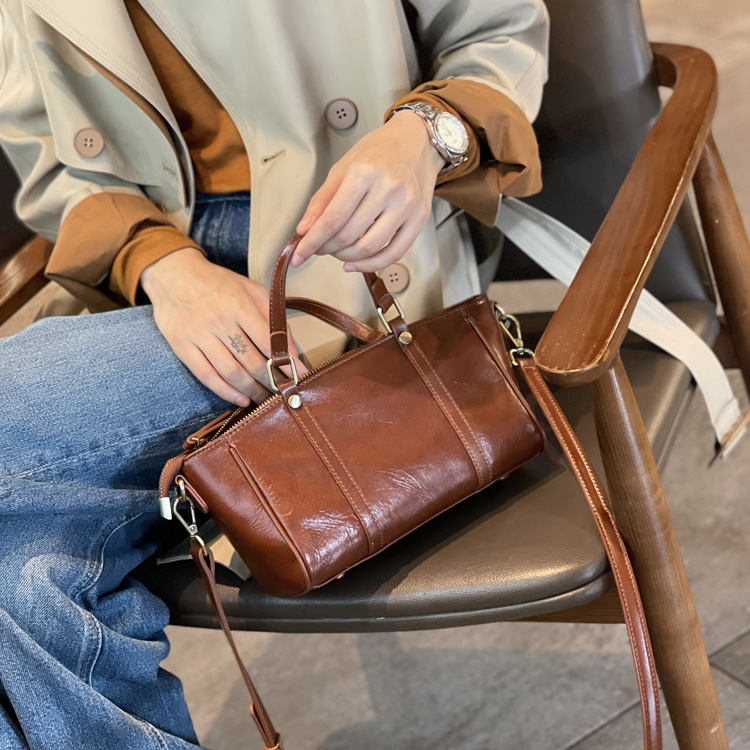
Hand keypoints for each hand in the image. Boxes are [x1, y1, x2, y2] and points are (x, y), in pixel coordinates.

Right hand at [140, 248, 305, 406]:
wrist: (173, 274)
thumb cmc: (218, 284)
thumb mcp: (251, 289)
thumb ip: (274, 317)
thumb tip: (292, 350)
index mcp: (239, 304)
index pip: (268, 341)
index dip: (286, 362)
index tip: (300, 376)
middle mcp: (219, 320)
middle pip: (251, 361)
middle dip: (271, 381)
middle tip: (283, 392)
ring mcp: (198, 334)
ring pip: (231, 372)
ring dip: (252, 390)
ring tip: (265, 398)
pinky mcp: (181, 345)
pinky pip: (207, 376)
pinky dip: (226, 392)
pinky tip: (241, 399)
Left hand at [291, 110, 444, 272]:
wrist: (416, 142)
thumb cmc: (378, 152)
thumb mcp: (343, 168)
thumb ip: (322, 200)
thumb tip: (304, 229)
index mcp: (364, 173)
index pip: (332, 218)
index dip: (312, 241)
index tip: (299, 254)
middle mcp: (388, 189)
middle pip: (349, 235)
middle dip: (327, 248)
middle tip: (319, 248)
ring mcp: (406, 205)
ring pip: (369, 247)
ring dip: (347, 257)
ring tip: (337, 252)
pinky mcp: (420, 218)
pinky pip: (394, 253)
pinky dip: (371, 265)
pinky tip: (355, 263)